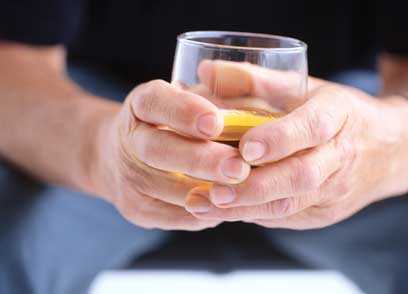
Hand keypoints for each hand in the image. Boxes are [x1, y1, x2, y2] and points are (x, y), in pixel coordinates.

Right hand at [90, 80, 250, 229]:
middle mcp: (129, 141)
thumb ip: (216, 99)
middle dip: (202, 160)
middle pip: (159, 151)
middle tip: (238, 167)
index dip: (184, 111)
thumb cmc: (176, 123)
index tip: (215, 122)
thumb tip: (253, 111)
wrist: (129, 158)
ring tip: (248, 189)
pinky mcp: (139, 211)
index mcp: (141, 105)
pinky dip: (211, 211)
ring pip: (173, 190)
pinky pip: (180, 216)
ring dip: (213, 192)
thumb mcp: (190, 100)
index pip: (156, 102)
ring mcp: (130, 179)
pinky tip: (235, 204)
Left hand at [185, 61, 407, 228]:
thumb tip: (205, 73)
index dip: (280, 139)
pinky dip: (255, 215)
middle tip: (214, 191)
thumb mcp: (305, 87)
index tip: (245, 149)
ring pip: (292, 205)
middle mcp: (341, 156)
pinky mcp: (327, 212)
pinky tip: (223, 211)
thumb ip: (255, 80)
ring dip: (246, 208)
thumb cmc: (339, 113)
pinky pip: (289, 217)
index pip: (313, 128)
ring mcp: (336, 190)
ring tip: (204, 206)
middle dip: (255, 186)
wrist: (390, 150)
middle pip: (301, 176)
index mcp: (339, 114)